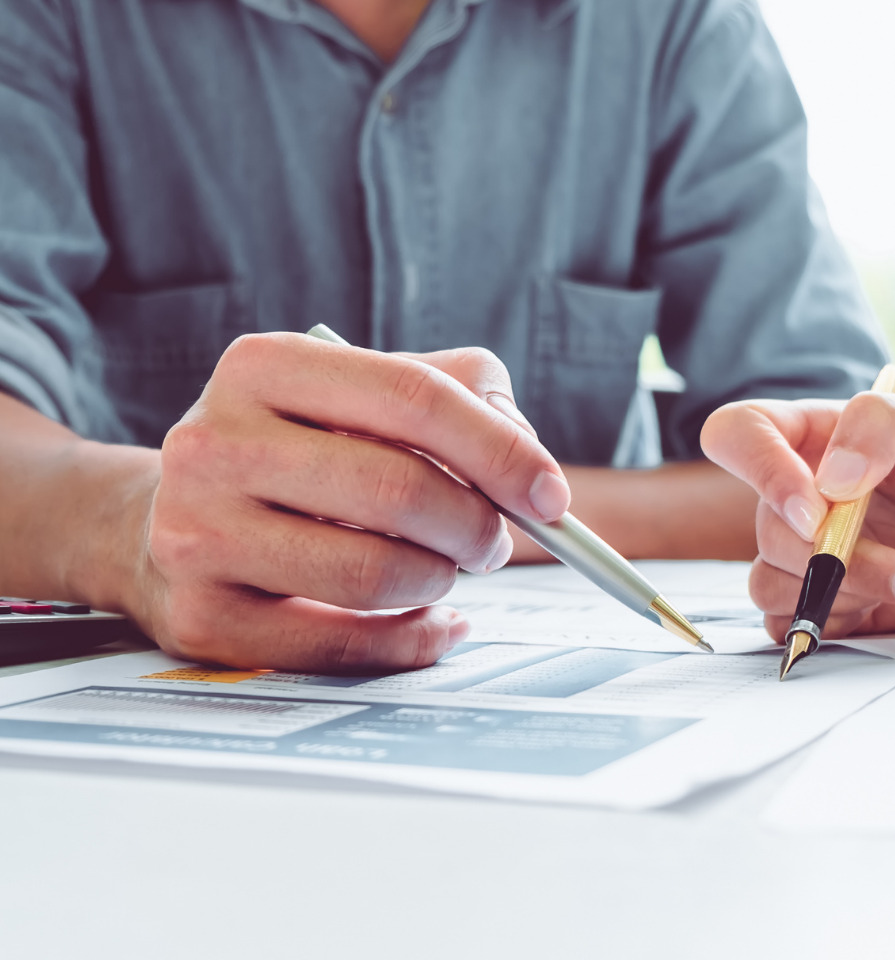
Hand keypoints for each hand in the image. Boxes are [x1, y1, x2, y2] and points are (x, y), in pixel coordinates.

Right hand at [131, 332, 570, 671]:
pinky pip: (339, 646)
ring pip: (371, 572)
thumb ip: (458, 395)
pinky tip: (432, 624)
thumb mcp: (360, 392)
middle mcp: (215, 442)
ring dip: (438, 580)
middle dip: (475, 526)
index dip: (500, 452)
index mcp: (264, 365)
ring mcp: (196, 532)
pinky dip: (410, 642)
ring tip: (442, 569)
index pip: (413, 398)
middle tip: (493, 542)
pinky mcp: (202, 615)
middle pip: (397, 488)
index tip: (551, 496)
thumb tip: (528, 461)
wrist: (163, 519)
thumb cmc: (295, 451)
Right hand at [701, 392, 894, 638]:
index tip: (818, 508)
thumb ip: (883, 426)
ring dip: (846, 592)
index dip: (760, 469)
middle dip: (834, 554)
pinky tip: (891, 605)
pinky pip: (787, 623)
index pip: (738, 434)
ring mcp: (804, 552)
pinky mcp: (821, 602)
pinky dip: (835, 623)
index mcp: (811, 436)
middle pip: (766, 526)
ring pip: (771, 581)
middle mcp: (797, 494)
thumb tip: (830, 478)